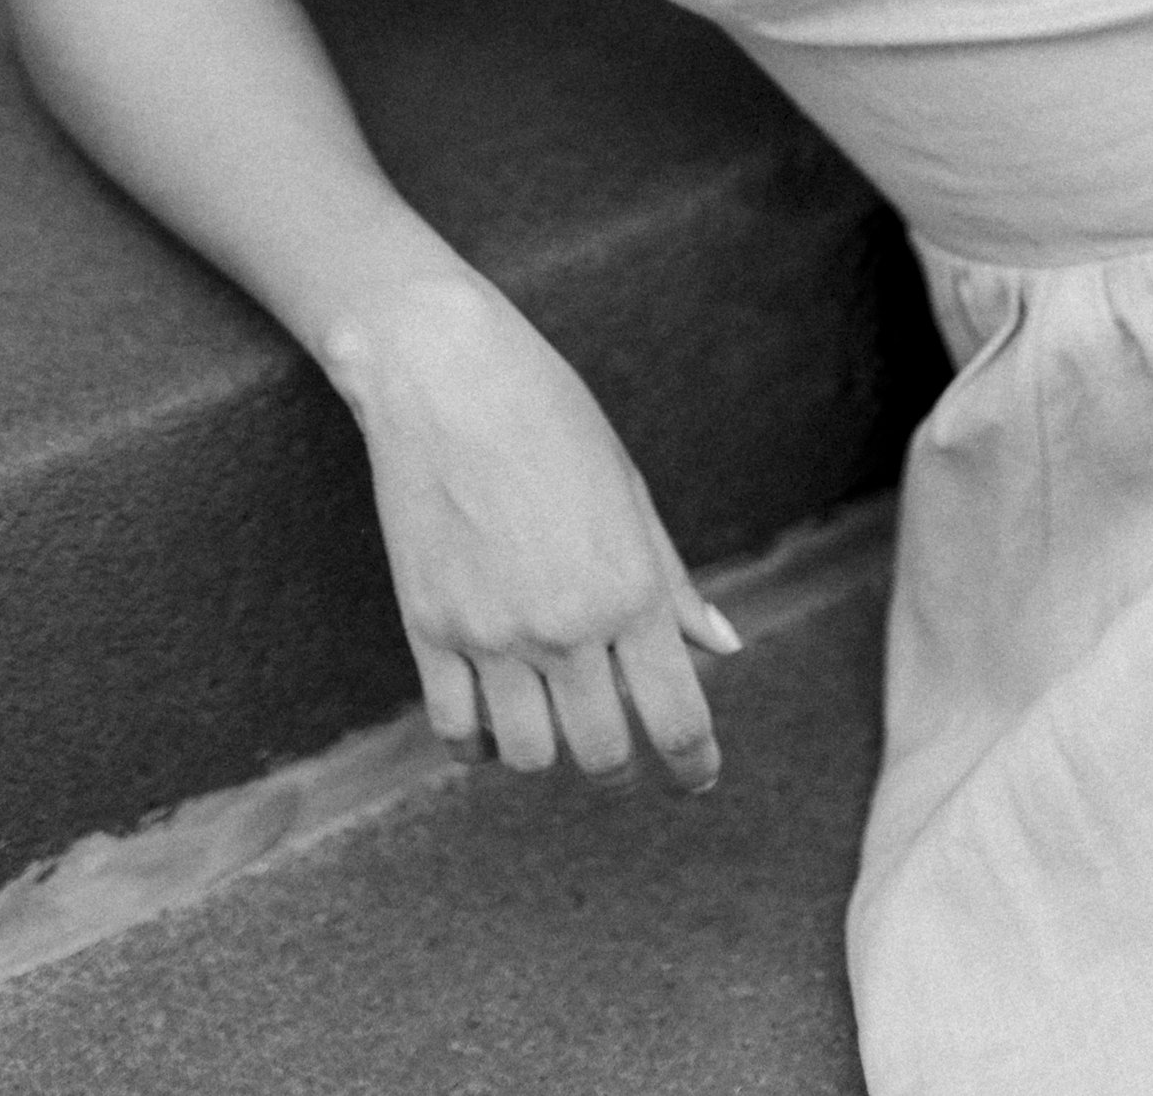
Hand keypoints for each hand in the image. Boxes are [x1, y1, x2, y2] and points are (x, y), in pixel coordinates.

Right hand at [338, 274, 740, 790]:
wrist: (444, 372)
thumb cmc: (550, 415)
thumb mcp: (629, 490)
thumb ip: (672, 581)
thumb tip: (725, 646)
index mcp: (629, 587)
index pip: (678, 717)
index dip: (695, 766)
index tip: (697, 779)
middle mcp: (565, 625)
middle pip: (604, 754)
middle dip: (622, 767)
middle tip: (623, 753)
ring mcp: (491, 633)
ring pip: (531, 757)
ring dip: (549, 751)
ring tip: (552, 721)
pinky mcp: (428, 629)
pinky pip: (456, 732)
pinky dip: (478, 744)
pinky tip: (492, 719)